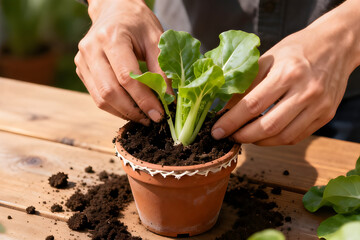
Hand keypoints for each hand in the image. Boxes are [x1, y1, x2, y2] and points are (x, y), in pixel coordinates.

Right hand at [75, 0, 169, 124]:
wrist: (114, 9)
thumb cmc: (138, 22)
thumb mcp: (155, 38)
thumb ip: (162, 68)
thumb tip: (169, 98)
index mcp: (111, 37)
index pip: (126, 77)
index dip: (144, 100)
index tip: (160, 114)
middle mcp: (91, 49)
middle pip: (110, 91)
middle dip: (134, 111)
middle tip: (152, 119)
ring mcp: (82, 60)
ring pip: (101, 98)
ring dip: (124, 112)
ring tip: (143, 117)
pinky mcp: (81, 69)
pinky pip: (97, 96)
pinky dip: (115, 107)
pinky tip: (131, 109)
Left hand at [212, 0, 359, 145]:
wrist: (336, 45)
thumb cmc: (296, 49)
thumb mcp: (268, 58)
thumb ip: (246, 84)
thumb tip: (225, 107)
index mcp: (287, 73)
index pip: (252, 105)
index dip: (231, 122)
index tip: (216, 131)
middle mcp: (306, 91)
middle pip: (268, 126)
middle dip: (242, 136)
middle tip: (229, 137)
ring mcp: (319, 106)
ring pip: (283, 136)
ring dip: (258, 141)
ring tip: (244, 136)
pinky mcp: (326, 115)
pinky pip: (296, 136)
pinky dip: (276, 140)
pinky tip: (264, 135)